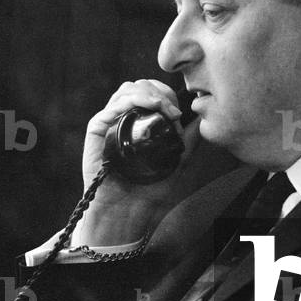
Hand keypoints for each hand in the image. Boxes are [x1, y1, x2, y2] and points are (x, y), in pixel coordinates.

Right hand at [73, 79, 193, 246]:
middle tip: (172, 109)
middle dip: (159, 90)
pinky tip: (144, 108)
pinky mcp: (96, 133)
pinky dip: (128, 101)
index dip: (167, 93)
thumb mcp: (179, 161)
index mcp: (141, 123)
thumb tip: (204, 116)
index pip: (153, 93)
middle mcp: (124, 120)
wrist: (129, 214)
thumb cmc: (151, 192)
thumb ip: (190, 140)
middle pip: (139, 86)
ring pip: (125, 91)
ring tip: (161, 107)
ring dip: (146, 93)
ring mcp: (109, 125)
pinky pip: (109, 109)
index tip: (179, 109)